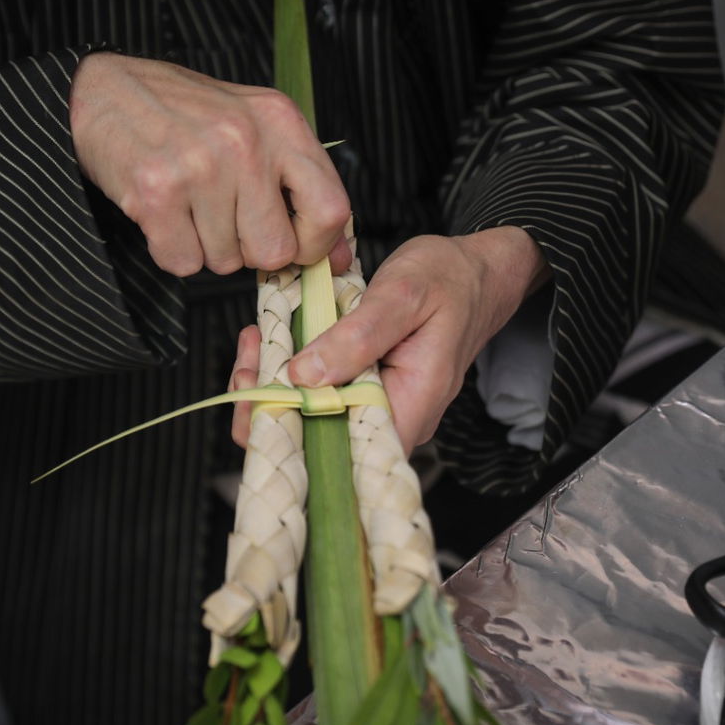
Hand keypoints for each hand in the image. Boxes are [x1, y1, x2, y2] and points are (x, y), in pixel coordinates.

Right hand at [69, 53, 351, 276]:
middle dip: (249, 250)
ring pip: (224, 261)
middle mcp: (246, 141)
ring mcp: (200, 166)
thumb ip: (299, 185)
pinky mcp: (156, 192)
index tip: (293, 243)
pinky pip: (182, 262)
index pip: (331, 209)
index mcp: (280, 121)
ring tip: (187, 203)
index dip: (314, 243)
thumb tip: (339, 255)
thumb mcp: (254, 126)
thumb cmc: (183, 112)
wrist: (103, 89)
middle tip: (224, 218)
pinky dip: (171, 249)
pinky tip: (163, 212)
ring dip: (205, 246)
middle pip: (275, 249)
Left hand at [242, 228, 543, 452]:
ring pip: (318, 419)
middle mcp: (397, 419)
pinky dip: (294, 372)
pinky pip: (325, 395)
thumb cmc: (448, 279)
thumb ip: (357, 336)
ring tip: (257, 343)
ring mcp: (382, 407)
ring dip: (277, 387)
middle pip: (323, 443)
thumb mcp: (402, 295)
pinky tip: (276, 343)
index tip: (256, 393)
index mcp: (412, 405)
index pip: (344, 452)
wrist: (476, 272)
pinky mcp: (369, 391)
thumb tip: (305, 375)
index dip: (291, 434)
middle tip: (248, 362)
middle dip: (272, 409)